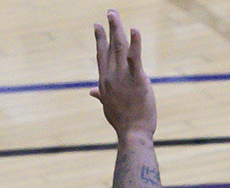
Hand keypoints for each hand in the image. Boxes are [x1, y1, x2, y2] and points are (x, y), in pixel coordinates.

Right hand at [90, 11, 156, 137]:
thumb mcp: (108, 107)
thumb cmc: (122, 122)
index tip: (97, 26)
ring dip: (117, 29)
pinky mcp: (138, 80)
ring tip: (115, 15)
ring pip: (120, 48)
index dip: (99, 40)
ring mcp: (123, 77)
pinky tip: (134, 30)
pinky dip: (135, 43)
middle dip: (110, 28)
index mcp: (104, 82)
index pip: (101, 55)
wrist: (132, 133)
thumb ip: (101, 95)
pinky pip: (136, 58)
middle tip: (111, 12)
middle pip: (110, 47)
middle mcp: (111, 76)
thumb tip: (91, 92)